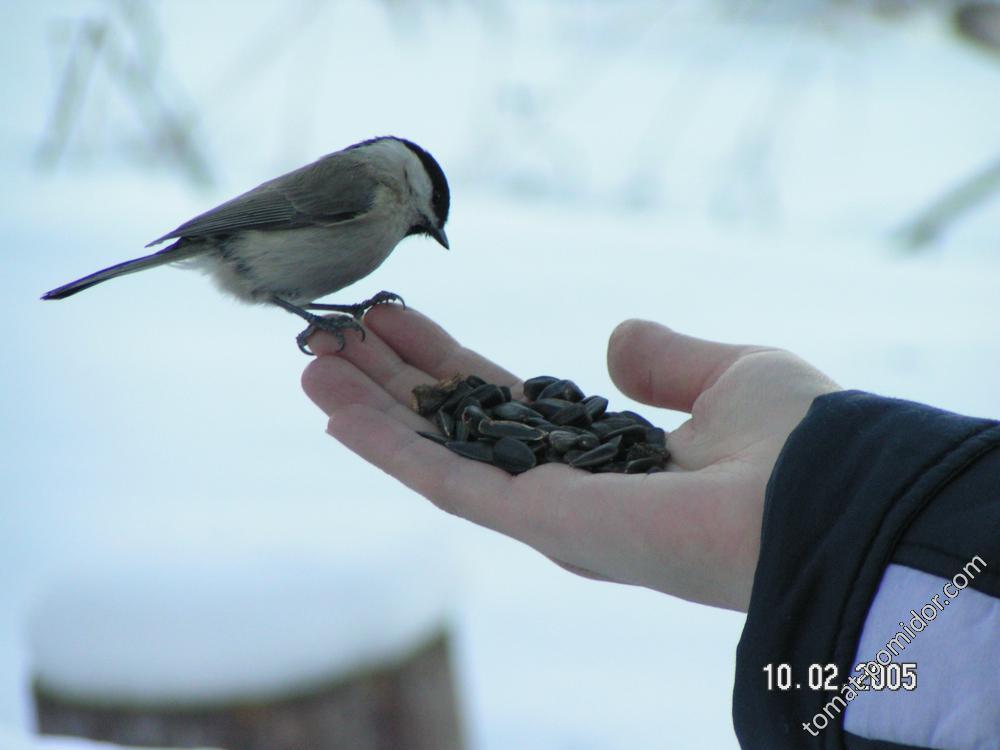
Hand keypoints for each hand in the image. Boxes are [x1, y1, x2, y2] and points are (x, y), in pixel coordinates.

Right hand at [301, 307, 839, 610]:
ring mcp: (543, 510)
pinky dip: (384, 445)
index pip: (500, 400)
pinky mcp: (536, 523)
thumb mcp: (729, 374)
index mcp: (601, 453)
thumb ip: (666, 360)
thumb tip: (615, 342)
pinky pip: (442, 482)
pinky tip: (332, 407)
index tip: (394, 317)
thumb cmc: (796, 439)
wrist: (826, 497)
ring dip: (369, 408)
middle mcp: (562, 487)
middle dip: (391, 379)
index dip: (443, 358)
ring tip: (310, 361)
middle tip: (332, 331)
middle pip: (453, 424)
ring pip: (432, 452)